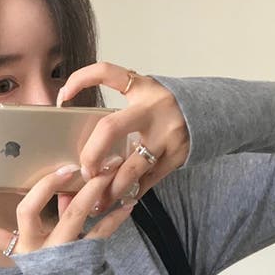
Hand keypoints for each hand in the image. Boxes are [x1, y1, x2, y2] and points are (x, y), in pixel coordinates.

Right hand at [0, 159, 135, 256]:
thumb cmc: (64, 271)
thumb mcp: (52, 244)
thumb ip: (57, 214)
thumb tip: (69, 186)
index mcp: (19, 248)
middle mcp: (33, 252)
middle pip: (28, 210)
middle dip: (47, 184)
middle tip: (67, 166)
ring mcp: (57, 256)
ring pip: (71, 216)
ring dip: (90, 190)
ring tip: (107, 172)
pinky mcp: (82, 261)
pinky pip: (99, 233)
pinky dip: (115, 217)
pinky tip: (128, 203)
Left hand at [54, 63, 189, 216]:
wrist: (212, 114)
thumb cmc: (164, 110)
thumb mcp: (145, 97)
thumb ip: (122, 112)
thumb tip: (84, 141)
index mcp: (142, 88)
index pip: (107, 73)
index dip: (81, 80)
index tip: (62, 98)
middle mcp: (153, 109)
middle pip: (110, 129)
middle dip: (91, 155)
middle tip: (84, 173)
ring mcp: (167, 134)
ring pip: (130, 168)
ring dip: (110, 188)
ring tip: (97, 202)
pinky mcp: (176, 156)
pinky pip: (147, 181)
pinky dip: (131, 192)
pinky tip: (120, 200)